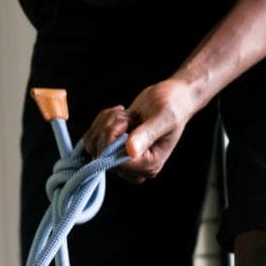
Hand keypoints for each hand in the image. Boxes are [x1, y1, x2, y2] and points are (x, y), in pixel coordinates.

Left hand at [82, 79, 198, 183]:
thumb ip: (147, 134)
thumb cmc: (174, 106)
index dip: (112, 140)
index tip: (126, 121)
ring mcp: (118, 160)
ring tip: (126, 114)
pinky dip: (100, 122)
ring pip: (92, 146)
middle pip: (100, 155)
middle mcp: (132, 168)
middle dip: (110, 128)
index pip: (114, 163)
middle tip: (128, 116)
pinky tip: (119, 114)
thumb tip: (131, 150)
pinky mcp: (110, 150)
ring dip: (105, 123)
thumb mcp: (164, 117)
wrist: (172, 97)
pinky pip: (90, 139)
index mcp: (148, 166)